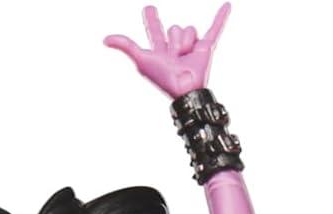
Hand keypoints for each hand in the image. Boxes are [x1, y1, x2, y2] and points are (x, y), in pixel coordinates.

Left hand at [105, 4, 229, 98]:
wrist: (185, 87)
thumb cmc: (163, 78)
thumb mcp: (142, 59)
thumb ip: (126, 46)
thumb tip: (105, 39)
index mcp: (160, 50)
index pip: (154, 29)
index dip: (151, 20)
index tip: (148, 9)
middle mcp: (175, 47)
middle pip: (174, 27)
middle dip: (174, 40)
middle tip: (174, 56)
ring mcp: (191, 46)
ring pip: (188, 28)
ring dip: (186, 41)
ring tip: (184, 57)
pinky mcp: (206, 47)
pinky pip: (215, 28)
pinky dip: (221, 17)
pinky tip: (227, 5)